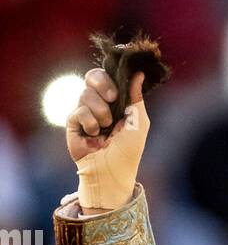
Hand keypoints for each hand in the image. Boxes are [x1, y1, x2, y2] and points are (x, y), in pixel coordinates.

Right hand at [66, 67, 147, 208]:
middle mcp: (98, 103)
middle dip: (103, 84)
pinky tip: (94, 135)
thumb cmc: (128, 150)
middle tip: (112, 98)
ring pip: (85, 94)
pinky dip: (90, 122)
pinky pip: (78, 111)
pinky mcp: (72, 123)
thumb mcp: (139, 121)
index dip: (109, 77)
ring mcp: (84, 112)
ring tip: (106, 128)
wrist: (112, 171)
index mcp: (114, 101)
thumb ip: (136, 96)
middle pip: (92, 76)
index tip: (118, 90)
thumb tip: (139, 73)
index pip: (106, 76)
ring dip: (100, 111)